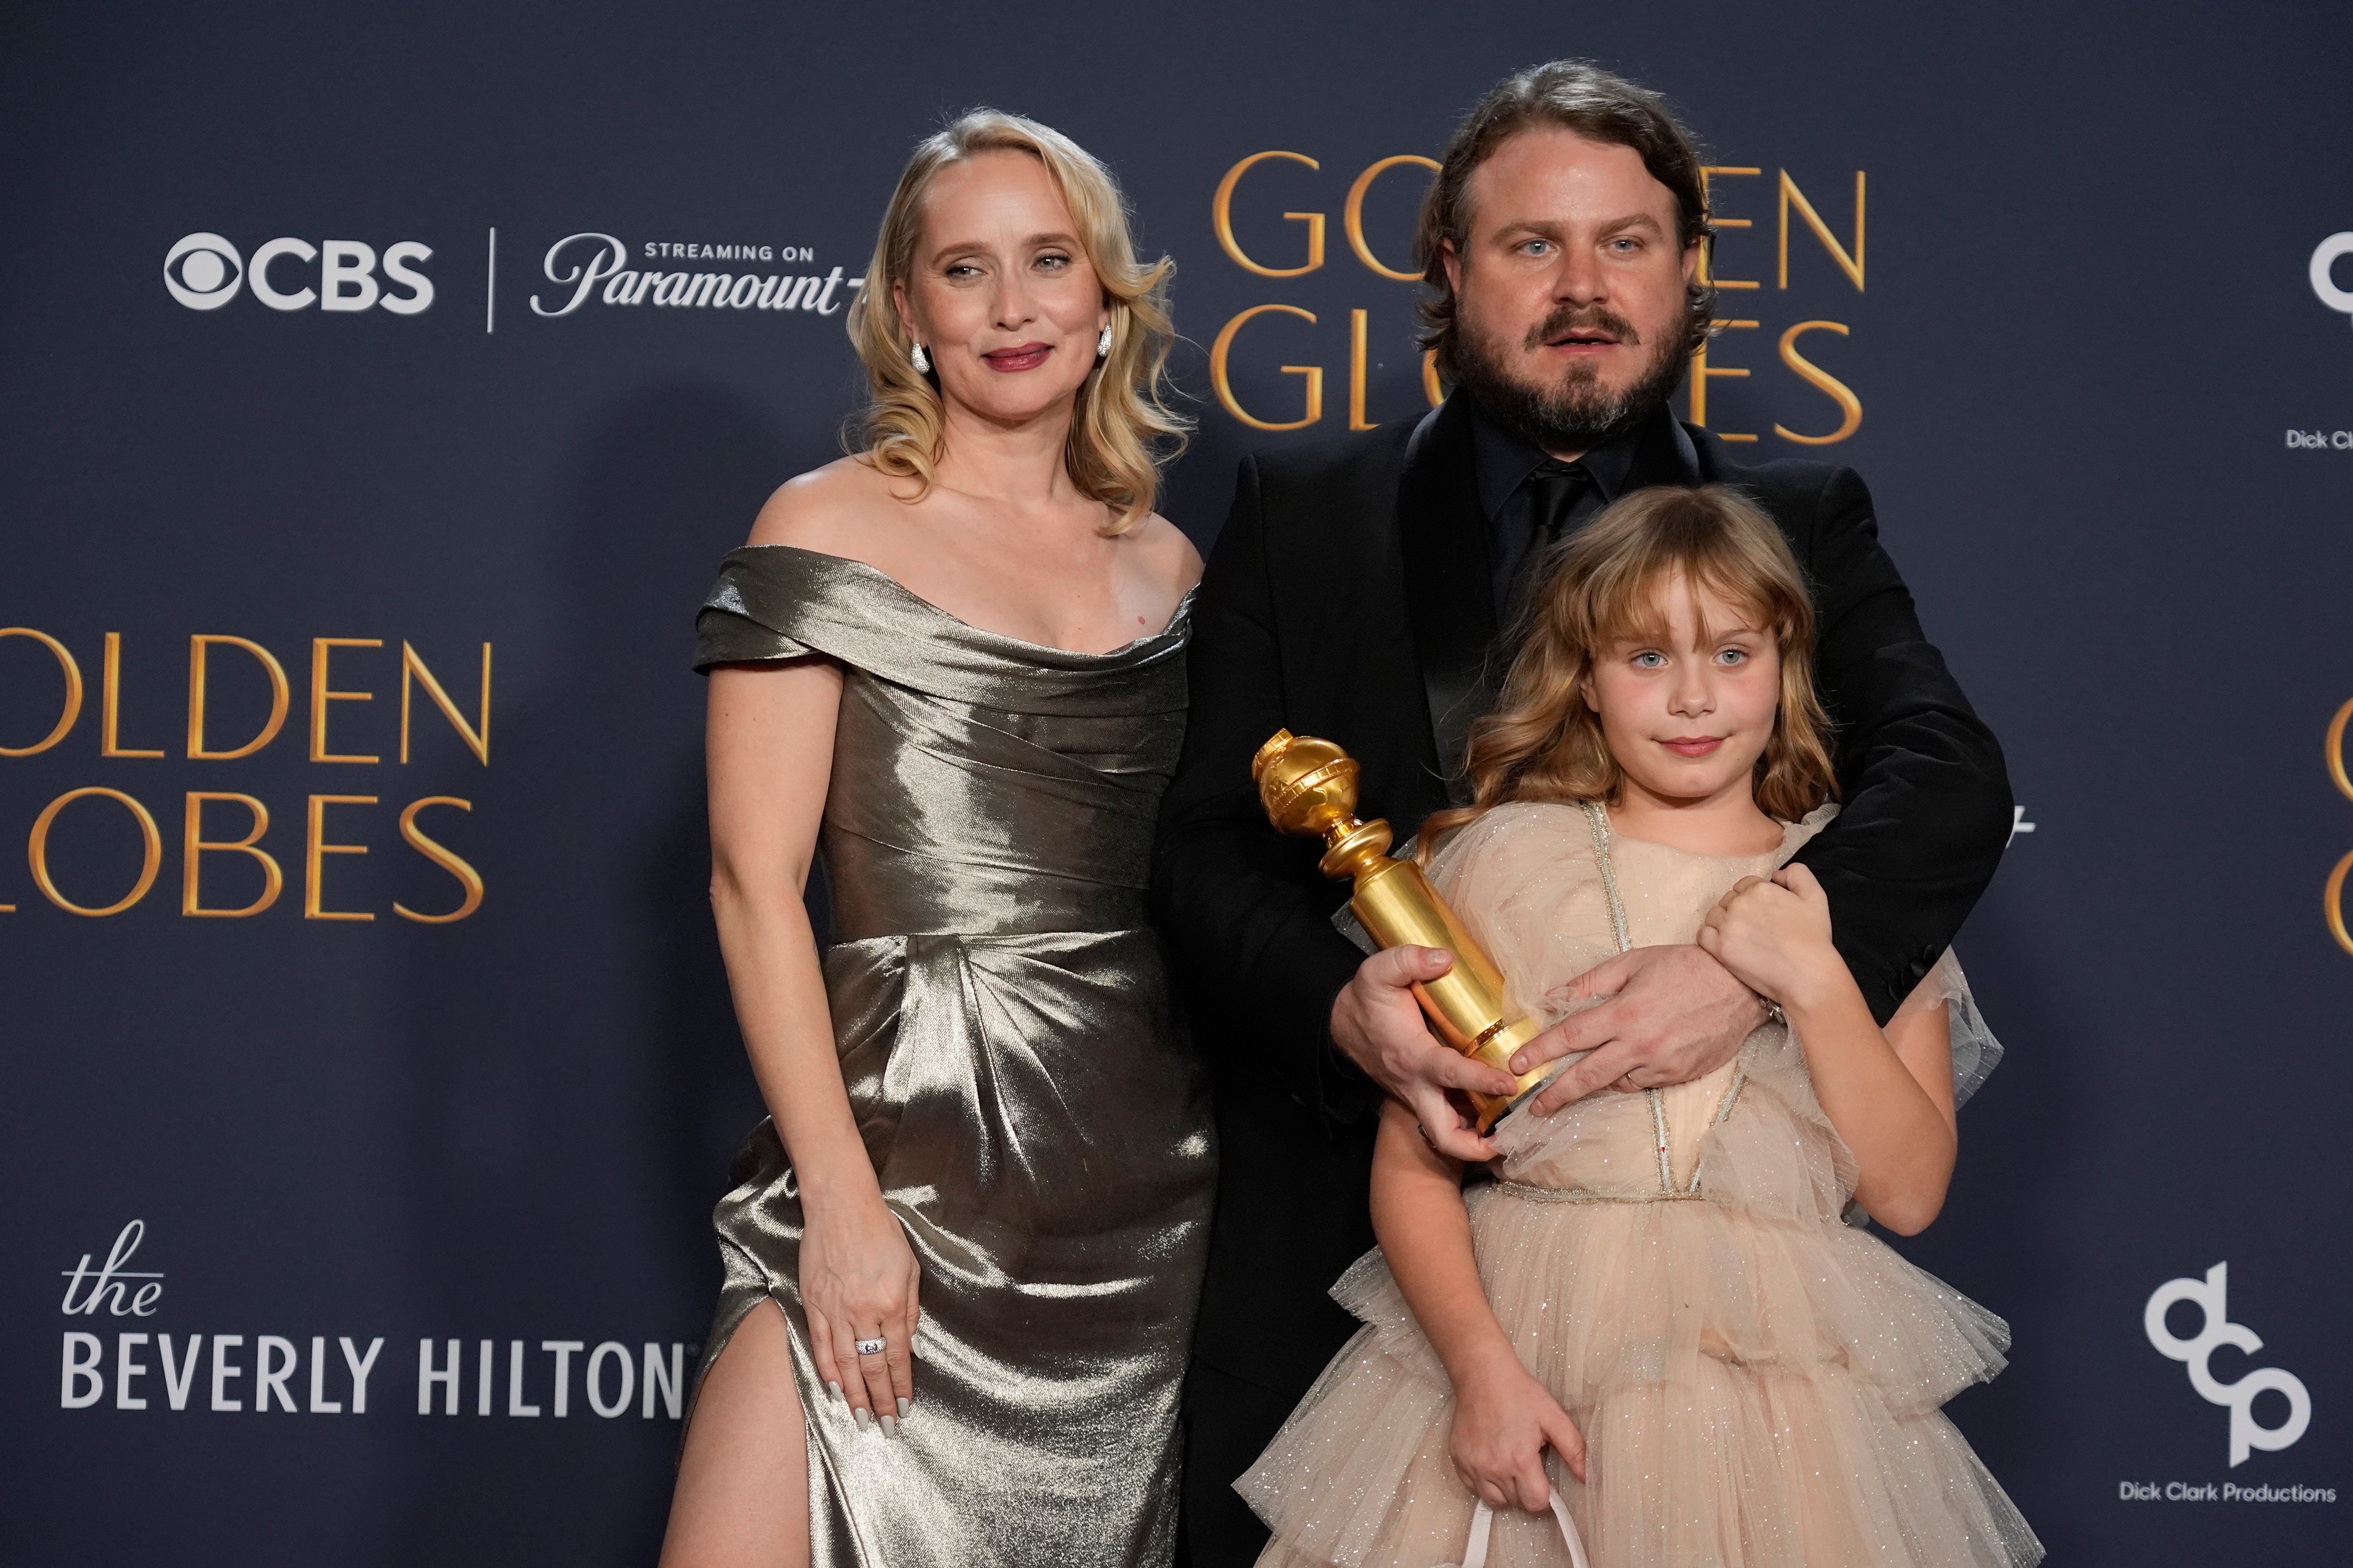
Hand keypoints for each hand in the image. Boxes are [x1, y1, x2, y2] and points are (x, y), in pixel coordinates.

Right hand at [799, 1192, 919, 1433]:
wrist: (841, 1206)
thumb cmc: (882, 1232)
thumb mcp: (910, 1268)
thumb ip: (911, 1310)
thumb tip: (909, 1345)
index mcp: (892, 1303)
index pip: (898, 1356)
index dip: (901, 1386)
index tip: (905, 1408)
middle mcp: (863, 1312)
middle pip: (872, 1367)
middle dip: (880, 1400)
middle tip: (886, 1428)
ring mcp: (835, 1309)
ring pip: (845, 1363)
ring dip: (854, 1395)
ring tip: (862, 1419)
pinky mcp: (814, 1303)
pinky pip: (820, 1345)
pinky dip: (827, 1370)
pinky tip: (834, 1389)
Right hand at [1331, 946, 1518, 1162]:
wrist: (1344, 1024)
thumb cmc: (1367, 1000)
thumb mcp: (1378, 971)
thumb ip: (1408, 960)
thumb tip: (1445, 959)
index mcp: (1412, 1056)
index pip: (1449, 1073)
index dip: (1480, 1080)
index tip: (1509, 1083)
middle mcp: (1416, 1085)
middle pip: (1443, 1133)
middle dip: (1475, 1146)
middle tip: (1510, 1140)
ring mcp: (1418, 1095)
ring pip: (1445, 1133)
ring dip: (1477, 1140)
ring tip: (1513, 1131)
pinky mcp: (1422, 1096)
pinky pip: (1447, 1119)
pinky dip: (1469, 1123)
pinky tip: (1495, 1113)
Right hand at [1448, 1354, 1587, 1509]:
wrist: (1483, 1375)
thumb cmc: (1520, 1394)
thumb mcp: (1554, 1417)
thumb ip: (1574, 1450)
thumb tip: (1586, 1478)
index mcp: (1520, 1460)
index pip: (1536, 1503)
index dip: (1546, 1495)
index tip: (1545, 1479)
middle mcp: (1494, 1468)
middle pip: (1517, 1502)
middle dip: (1527, 1490)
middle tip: (1529, 1464)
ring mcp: (1473, 1466)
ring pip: (1494, 1500)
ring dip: (1507, 1490)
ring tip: (1511, 1465)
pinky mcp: (1458, 1460)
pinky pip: (1474, 1487)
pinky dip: (1485, 1482)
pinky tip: (1493, 1461)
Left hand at [1509, 943, 1764, 1115]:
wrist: (1741, 986)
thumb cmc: (1685, 967)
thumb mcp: (1634, 962)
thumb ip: (1591, 982)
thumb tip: (1555, 996)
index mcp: (1625, 1013)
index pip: (1571, 1036)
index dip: (1541, 1051)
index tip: (1517, 1064)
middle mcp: (1640, 1044)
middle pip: (1587, 1076)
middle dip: (1556, 1094)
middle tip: (1533, 1106)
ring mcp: (1661, 1064)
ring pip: (1615, 1083)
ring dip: (1593, 1084)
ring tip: (1575, 1084)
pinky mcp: (1679, 1075)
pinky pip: (1642, 1083)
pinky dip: (1627, 1077)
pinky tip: (1624, 1065)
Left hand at [1696, 864, 1840, 1006]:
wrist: (1807, 975)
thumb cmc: (1814, 938)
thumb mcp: (1815, 896)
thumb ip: (1797, 874)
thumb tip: (1776, 874)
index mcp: (1760, 889)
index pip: (1744, 885)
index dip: (1753, 899)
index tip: (1763, 915)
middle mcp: (1740, 904)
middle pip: (1728, 900)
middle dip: (1739, 911)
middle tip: (1755, 929)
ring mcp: (1727, 926)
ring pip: (1714, 915)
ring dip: (1724, 923)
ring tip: (1742, 938)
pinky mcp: (1719, 948)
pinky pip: (1703, 935)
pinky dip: (1711, 938)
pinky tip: (1726, 945)